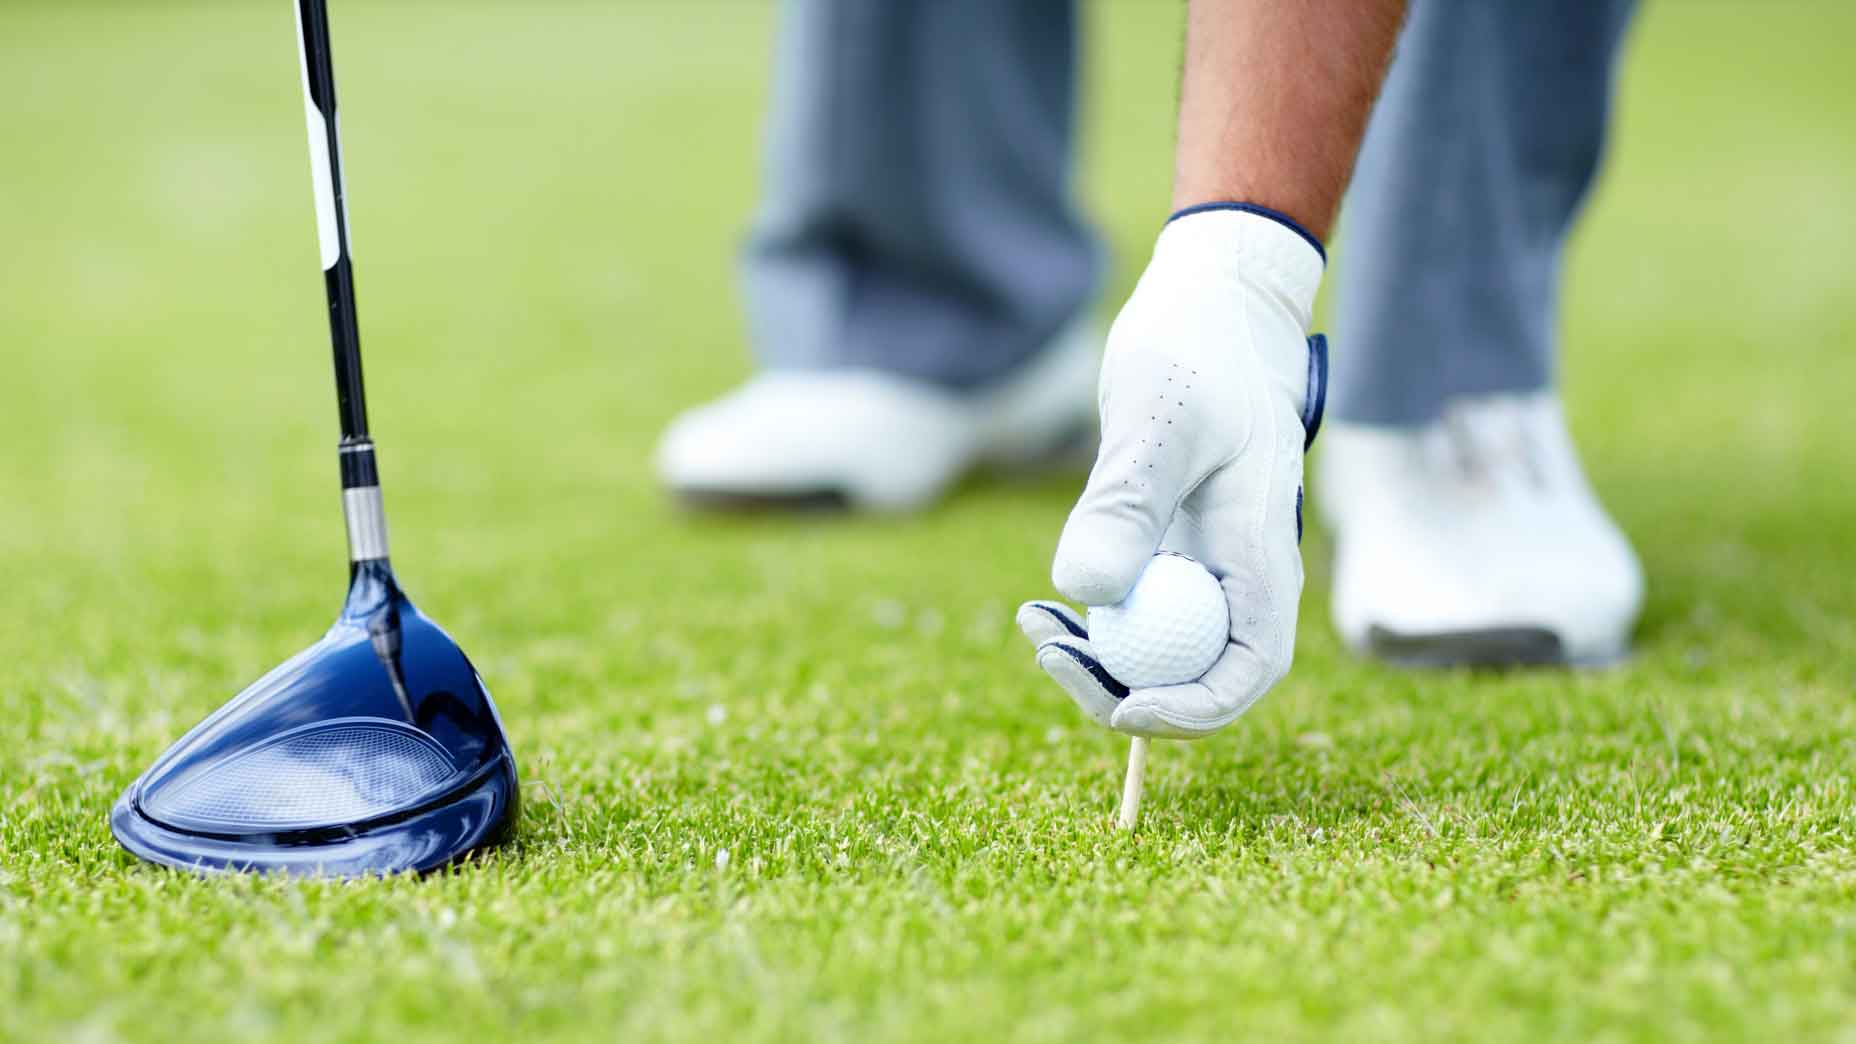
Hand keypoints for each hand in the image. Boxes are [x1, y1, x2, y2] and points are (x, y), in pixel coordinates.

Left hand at [1018, 206, 1327, 738]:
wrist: (1213, 300)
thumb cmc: (1198, 345)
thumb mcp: (1158, 417)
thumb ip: (1126, 503)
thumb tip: (1086, 592)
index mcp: (1262, 554)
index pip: (1245, 670)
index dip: (1189, 709)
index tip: (1118, 705)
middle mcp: (1240, 573)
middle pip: (1197, 674)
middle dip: (1125, 689)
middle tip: (1047, 654)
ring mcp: (1206, 564)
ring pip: (1162, 650)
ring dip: (1102, 660)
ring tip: (1034, 624)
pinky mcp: (1170, 549)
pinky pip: (1137, 611)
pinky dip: (1094, 621)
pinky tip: (1046, 604)